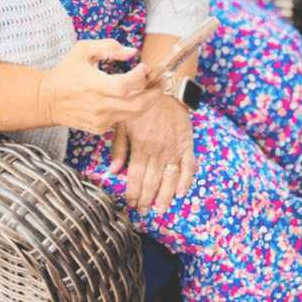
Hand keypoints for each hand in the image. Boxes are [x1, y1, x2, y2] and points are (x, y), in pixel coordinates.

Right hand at [39, 39, 161, 134]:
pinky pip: (122, 119)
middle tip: (159, 84)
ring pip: (133, 114)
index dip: (139, 77)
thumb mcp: (83, 50)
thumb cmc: (66, 72)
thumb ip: (109, 47)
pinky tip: (128, 98)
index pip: (124, 85)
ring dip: (146, 102)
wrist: (48, 99)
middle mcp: (98, 105)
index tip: (144, 67)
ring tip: (149, 89)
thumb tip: (132, 51)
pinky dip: (129, 109)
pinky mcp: (99, 128)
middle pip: (136, 105)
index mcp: (93, 85)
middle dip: (154, 95)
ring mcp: (99, 119)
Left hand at [109, 94, 194, 215]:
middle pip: (151, 182)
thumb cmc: (141, 105)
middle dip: (146, 200)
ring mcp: (174, 149)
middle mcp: (158, 150)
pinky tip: (180, 193)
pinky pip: (188, 167)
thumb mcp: (123, 123)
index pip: (135, 176)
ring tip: (160, 210)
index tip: (130, 204)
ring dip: (164, 197)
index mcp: (140, 145)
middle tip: (142, 212)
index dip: (132, 193)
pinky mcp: (187, 145)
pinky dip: (185, 181)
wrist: (166, 89)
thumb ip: (119, 148)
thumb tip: (113, 170)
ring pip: (169, 179)